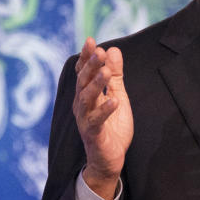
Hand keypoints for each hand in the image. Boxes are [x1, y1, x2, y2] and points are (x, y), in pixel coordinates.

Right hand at [72, 37, 132, 199]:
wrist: (109, 159)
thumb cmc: (112, 127)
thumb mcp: (117, 96)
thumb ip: (115, 76)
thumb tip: (112, 50)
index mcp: (86, 95)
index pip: (83, 72)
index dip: (86, 57)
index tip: (91, 41)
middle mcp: (81, 105)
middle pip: (83, 82)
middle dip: (90, 66)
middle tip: (98, 52)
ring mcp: (85, 120)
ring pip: (87, 99)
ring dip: (96, 84)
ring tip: (106, 72)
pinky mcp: (93, 134)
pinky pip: (96, 121)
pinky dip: (105, 110)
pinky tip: (114, 101)